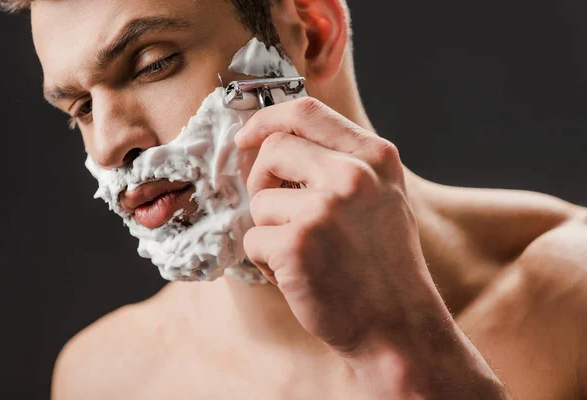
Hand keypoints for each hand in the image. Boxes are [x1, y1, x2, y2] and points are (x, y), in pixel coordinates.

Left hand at [235, 97, 440, 353]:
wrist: (398, 327)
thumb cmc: (383, 265)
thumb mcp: (381, 197)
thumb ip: (341, 163)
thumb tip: (276, 141)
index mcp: (374, 157)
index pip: (305, 111)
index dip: (266, 119)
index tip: (248, 136)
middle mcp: (351, 175)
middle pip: (274, 149)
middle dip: (262, 180)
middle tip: (277, 212)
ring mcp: (324, 208)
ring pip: (260, 200)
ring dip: (270, 230)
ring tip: (304, 254)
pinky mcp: (297, 244)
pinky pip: (254, 239)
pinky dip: (266, 261)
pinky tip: (299, 276)